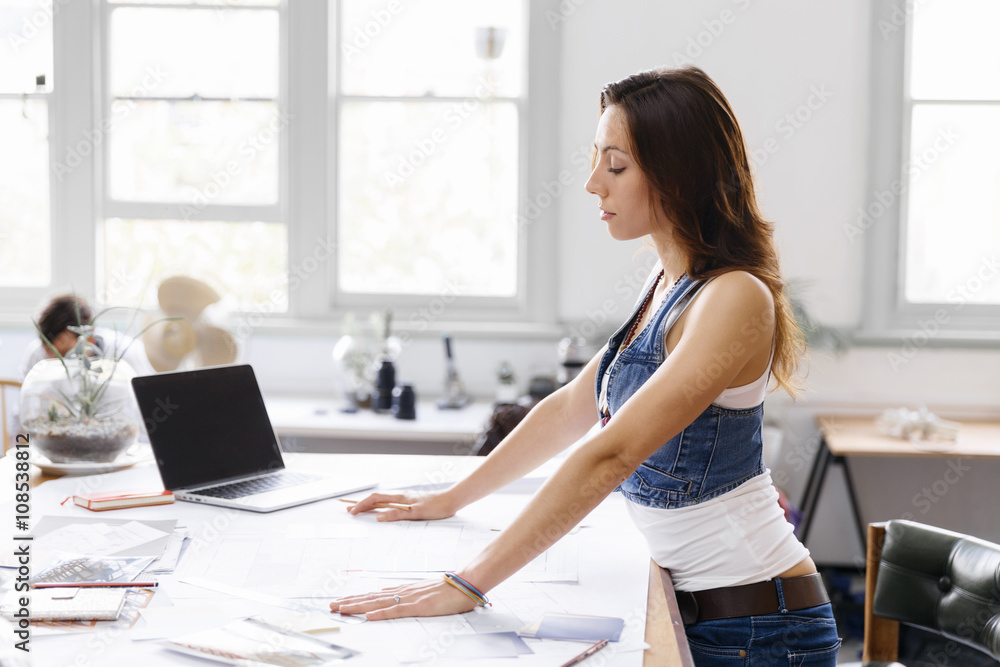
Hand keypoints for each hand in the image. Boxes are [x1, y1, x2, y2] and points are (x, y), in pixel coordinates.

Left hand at [330, 578, 476, 619]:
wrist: (465, 584)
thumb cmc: (448, 590)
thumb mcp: (424, 592)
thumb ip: (407, 596)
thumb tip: (389, 597)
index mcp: (404, 591)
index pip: (374, 595)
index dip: (357, 598)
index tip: (341, 601)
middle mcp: (403, 592)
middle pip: (371, 598)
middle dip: (350, 602)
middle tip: (331, 605)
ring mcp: (409, 599)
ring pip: (378, 603)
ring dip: (358, 606)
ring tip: (341, 608)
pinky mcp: (419, 607)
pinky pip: (396, 611)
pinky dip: (381, 613)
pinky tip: (369, 616)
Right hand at [345, 491, 455, 521]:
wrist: (451, 501)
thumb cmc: (435, 507)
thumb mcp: (415, 513)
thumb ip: (396, 514)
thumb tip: (378, 517)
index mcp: (399, 497)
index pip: (375, 498)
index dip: (362, 504)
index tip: (353, 511)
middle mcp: (400, 497)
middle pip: (377, 499)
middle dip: (362, 504)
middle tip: (349, 510)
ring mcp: (405, 499)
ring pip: (384, 501)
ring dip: (371, 505)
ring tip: (361, 510)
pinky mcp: (410, 503)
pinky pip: (391, 504)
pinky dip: (381, 507)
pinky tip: (381, 511)